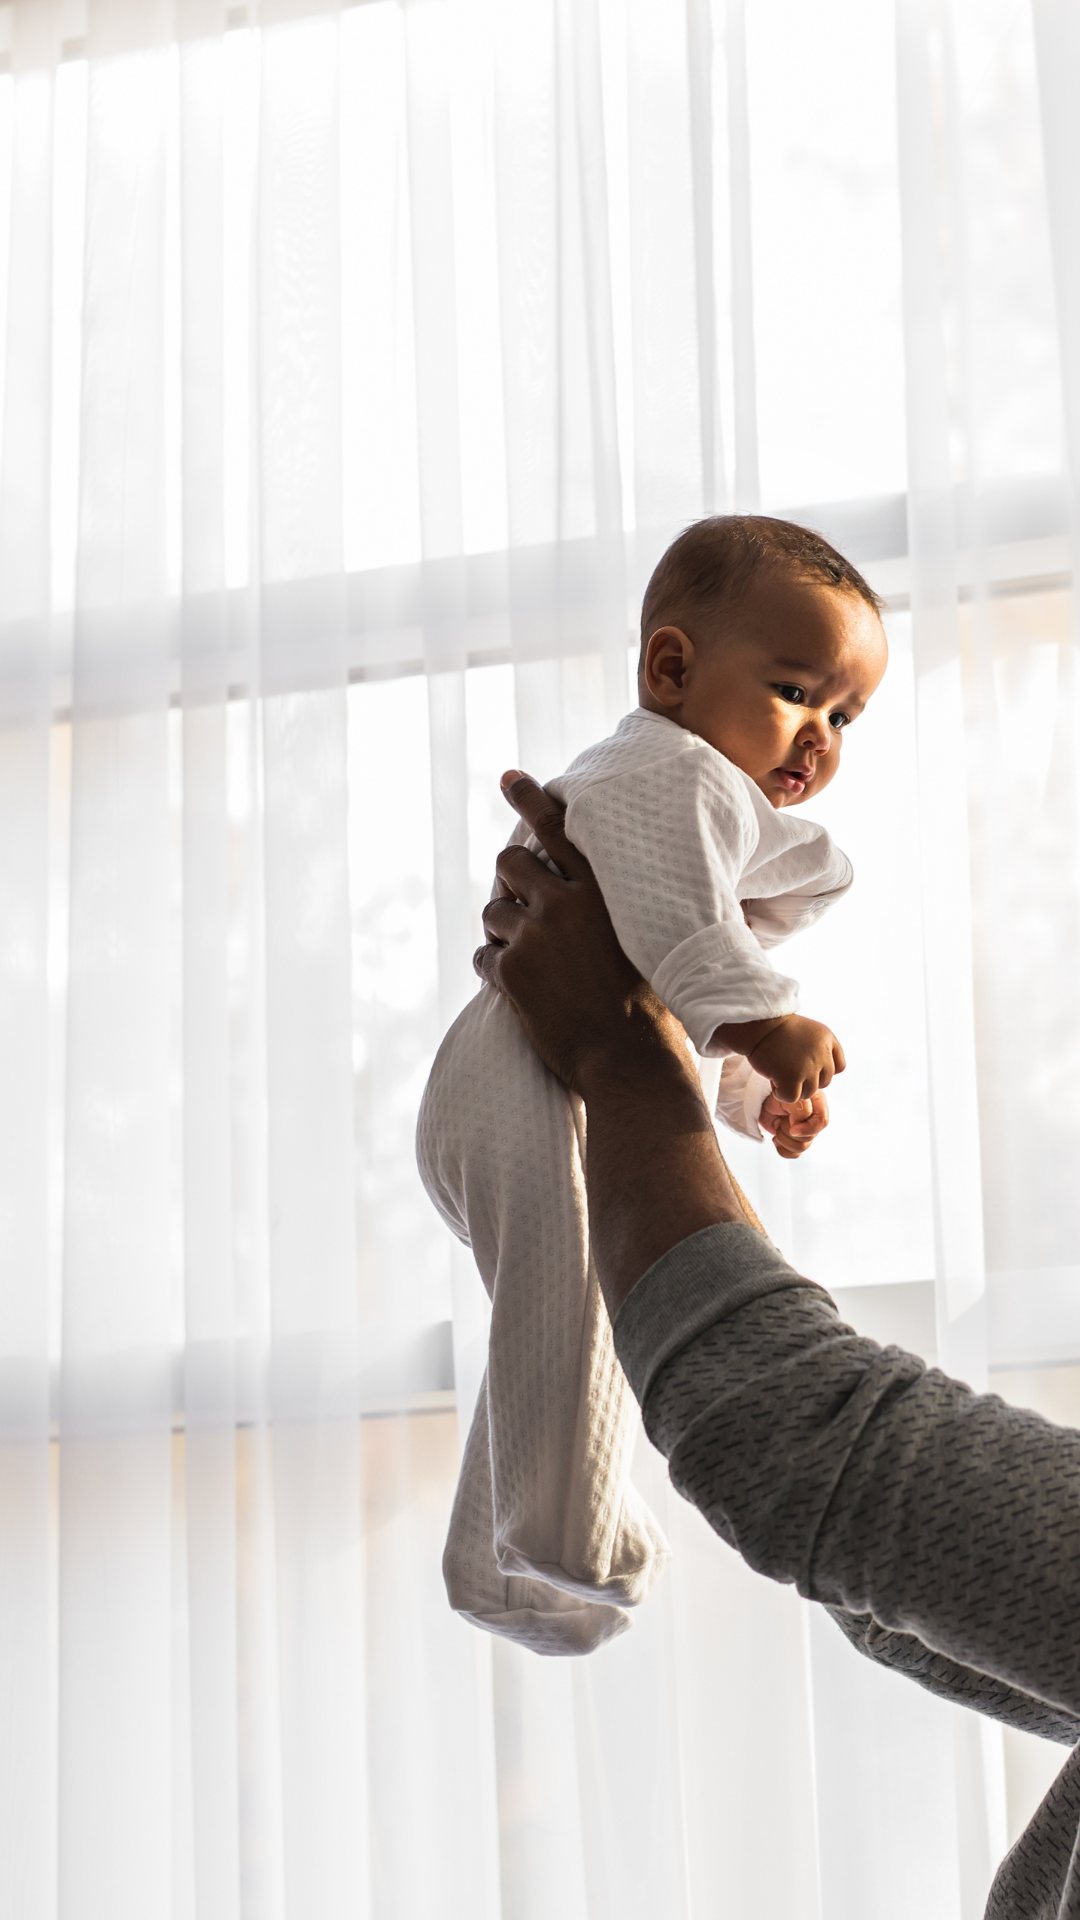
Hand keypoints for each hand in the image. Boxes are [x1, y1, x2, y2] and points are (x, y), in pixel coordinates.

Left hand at [473, 772, 685, 1096]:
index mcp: (604, 890)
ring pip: (493, 911)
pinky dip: (494, 970)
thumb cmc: (657, 1009)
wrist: (633, 1063)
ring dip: (502, 930)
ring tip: (525, 956)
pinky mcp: (510, 974)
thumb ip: (629, 911)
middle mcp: (565, 904)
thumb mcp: (655, 942)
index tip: (511, 776)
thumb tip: (619, 899)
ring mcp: (534, 937)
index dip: (532, 798)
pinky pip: (484, 958)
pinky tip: (516, 989)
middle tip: (518, 901)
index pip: (560, 828)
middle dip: (509, 880)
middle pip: (510, 863)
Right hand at [745, 1014, 844, 1104]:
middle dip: (807, 1080)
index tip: (806, 1065)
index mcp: (827, 1039)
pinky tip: (774, 1082)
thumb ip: (821, 1049)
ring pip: (808, 1092)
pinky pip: (793, 1097)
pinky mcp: (791, 1078)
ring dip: (794, 1088)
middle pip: (824, 1082)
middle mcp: (821, 1054)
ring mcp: (808, 1068)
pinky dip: (782, 1094)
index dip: (822, 1071)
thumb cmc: (778, 1029)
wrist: (759, 1025)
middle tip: (789, 1069)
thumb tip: (824, 1072)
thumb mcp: (809, 1031)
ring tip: (780, 1074)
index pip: (838, 1067)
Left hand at [758, 1091, 828, 1158]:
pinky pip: (794, 1154)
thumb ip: (800, 1110)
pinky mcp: (795, 1140)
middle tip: (780, 1120)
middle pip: (809, 1137)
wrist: (763, 1100)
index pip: (822, 1122)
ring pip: (801, 1147)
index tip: (792, 1128)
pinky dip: (783, 1149)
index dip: (807, 1129)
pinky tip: (776, 1139)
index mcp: (818, 1105)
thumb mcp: (791, 1097)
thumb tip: (798, 1128)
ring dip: (784, 1138)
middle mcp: (813, 1120)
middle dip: (789, 1131)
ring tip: (777, 1126)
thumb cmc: (779, 1094)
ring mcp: (804, 1131)